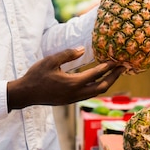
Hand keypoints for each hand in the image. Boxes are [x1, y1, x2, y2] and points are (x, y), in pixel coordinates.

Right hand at [7, 47, 124, 109]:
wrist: (26, 94)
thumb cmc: (36, 75)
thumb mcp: (50, 61)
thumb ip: (68, 54)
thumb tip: (83, 49)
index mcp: (72, 83)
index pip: (95, 75)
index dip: (107, 67)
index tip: (116, 60)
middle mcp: (76, 93)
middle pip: (101, 87)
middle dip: (113, 77)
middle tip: (123, 68)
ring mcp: (73, 99)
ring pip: (96, 92)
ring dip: (106, 83)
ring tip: (114, 73)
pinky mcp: (70, 101)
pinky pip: (88, 94)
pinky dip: (97, 87)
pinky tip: (98, 80)